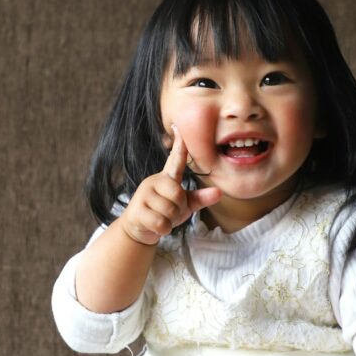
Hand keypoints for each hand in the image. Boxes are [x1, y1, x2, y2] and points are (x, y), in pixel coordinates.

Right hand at [118, 125, 220, 245]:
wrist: (139, 230)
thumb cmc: (164, 213)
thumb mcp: (185, 205)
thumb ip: (200, 198)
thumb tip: (219, 192)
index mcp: (167, 178)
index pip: (175, 159)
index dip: (179, 145)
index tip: (178, 126)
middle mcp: (154, 181)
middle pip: (177, 194)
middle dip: (177, 208)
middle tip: (169, 212)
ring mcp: (143, 195)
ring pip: (168, 210)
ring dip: (169, 220)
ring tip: (160, 218)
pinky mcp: (136, 210)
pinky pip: (160, 222)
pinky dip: (162, 229)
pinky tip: (155, 226)